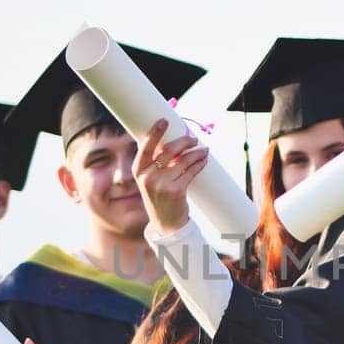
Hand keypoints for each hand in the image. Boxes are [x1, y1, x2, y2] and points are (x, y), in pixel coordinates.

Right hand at [134, 119, 206, 235]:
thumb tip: (175, 137)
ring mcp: (161, 184)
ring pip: (183, 159)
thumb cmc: (160, 196)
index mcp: (138, 170)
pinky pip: (191, 171)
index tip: (165, 120)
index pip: (145, 146)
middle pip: (168, 149)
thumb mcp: (151, 179)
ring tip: (203, 149)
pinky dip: (200, 163)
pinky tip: (204, 159)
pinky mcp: (176, 190)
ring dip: (196, 152)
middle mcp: (147, 176)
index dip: (155, 131)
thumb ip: (157, 161)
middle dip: (184, 141)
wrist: (166, 223)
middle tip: (193, 138)